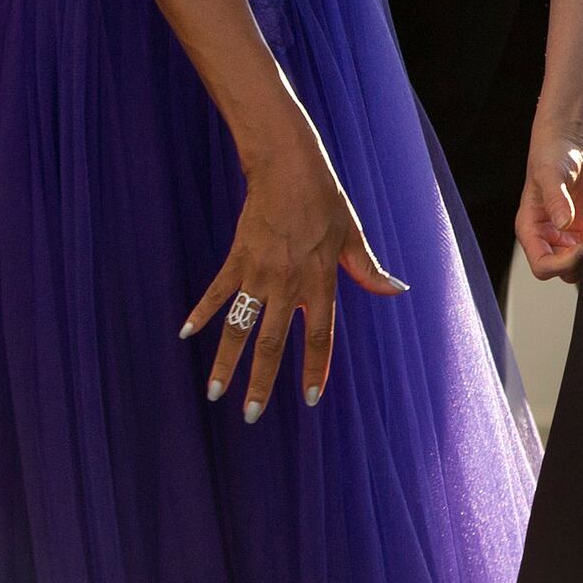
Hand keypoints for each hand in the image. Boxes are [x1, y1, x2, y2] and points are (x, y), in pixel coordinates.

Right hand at [183, 116, 405, 419]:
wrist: (287, 167)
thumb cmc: (325, 200)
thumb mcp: (353, 235)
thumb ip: (368, 269)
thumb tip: (397, 290)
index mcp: (320, 282)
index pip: (319, 336)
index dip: (314, 369)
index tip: (308, 399)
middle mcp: (288, 284)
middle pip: (272, 343)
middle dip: (260, 382)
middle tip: (250, 415)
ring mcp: (258, 273)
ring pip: (239, 327)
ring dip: (225, 361)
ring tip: (214, 392)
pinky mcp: (237, 258)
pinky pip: (217, 292)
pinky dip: (201, 312)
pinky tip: (186, 334)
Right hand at [516, 140, 582, 280]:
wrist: (566, 149)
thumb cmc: (552, 158)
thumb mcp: (552, 175)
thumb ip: (556, 199)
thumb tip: (563, 223)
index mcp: (530, 230)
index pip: (542, 267)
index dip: (563, 263)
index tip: (581, 244)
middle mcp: (544, 239)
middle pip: (561, 271)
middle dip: (580, 258)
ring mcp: (563, 238)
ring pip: (577, 266)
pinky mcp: (579, 233)